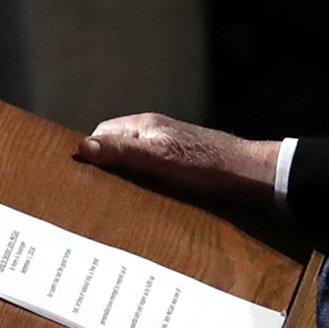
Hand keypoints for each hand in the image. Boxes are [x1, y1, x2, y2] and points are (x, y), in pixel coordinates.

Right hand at [77, 113, 279, 206]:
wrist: (248, 175)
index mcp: (143, 126)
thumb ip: (122, 152)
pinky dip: (141, 184)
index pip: (101, 135)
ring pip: (131, 161)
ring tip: (116, 201)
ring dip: (123, 179)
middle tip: (96, 195)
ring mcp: (165, 148)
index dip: (90, 155)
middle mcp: (152, 133)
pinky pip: (148, 172)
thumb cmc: (205, 165)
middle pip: (115, 148)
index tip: (81, 179)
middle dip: (105, 169)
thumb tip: (82, 147)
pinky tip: (142, 200)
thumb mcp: (158, 159)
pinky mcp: (177, 164)